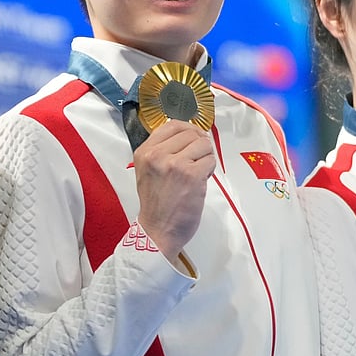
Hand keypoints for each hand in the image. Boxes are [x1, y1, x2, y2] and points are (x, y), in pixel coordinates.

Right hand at [133, 119, 216, 263]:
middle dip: (199, 146)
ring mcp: (175, 164)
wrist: (158, 230)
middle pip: (191, 133)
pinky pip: (210, 161)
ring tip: (197, 172)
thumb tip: (187, 135)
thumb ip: (161, 151)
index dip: (188, 130)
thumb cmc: (155, 203)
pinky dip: (209, 171)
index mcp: (145, 152)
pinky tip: (199, 182)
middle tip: (197, 161)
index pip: (172, 125)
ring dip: (205, 158)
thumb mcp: (147, 171)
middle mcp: (158, 155)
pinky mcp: (192, 175)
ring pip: (204, 145)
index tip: (193, 139)